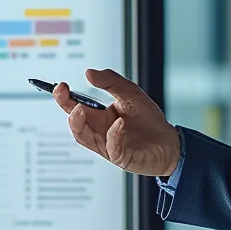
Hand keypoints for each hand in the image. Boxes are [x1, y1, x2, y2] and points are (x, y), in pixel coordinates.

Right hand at [53, 68, 180, 176]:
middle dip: (66, 108)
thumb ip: (111, 81)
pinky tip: (119, 124)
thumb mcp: (130, 93)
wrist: (170, 140)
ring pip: (84, 138)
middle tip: (63, 94)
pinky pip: (111, 148)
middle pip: (75, 123)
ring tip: (80, 108)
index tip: (60, 86)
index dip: (64, 97)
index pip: (75, 107)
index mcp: (99, 116)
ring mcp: (108, 145)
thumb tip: (89, 73)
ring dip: (79, 123)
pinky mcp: (121, 157)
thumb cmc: (148, 120)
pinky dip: (112, 135)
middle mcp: (100, 131)